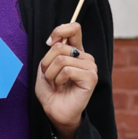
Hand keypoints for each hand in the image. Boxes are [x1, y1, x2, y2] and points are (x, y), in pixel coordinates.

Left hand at [35, 21, 98, 138]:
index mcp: (75, 51)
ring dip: (51, 74)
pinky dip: (58, 80)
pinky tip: (62, 88)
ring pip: (61, 59)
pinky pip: (67, 70)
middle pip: (59, 47)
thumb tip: (54, 40)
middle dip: (46, 64)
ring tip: (56, 84)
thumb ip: (52, 51)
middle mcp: (85, 57)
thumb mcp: (45, 66)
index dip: (59, 31)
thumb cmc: (50, 89)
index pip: (74, 29)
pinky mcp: (91, 77)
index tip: (48, 42)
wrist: (54, 110)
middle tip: (50, 77)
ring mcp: (90, 67)